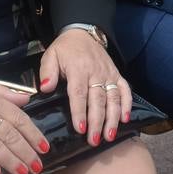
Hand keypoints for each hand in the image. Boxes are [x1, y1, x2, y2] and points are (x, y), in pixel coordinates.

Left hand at [40, 29, 132, 145]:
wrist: (82, 33)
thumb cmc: (65, 49)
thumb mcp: (50, 55)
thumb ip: (47, 72)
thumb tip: (45, 89)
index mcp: (78, 69)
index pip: (79, 93)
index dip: (80, 112)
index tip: (80, 128)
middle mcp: (96, 72)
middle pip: (98, 100)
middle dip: (96, 122)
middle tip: (94, 140)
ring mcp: (108, 73)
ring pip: (113, 98)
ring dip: (112, 118)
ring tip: (109, 135)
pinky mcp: (116, 74)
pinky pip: (125, 90)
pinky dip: (127, 104)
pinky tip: (125, 119)